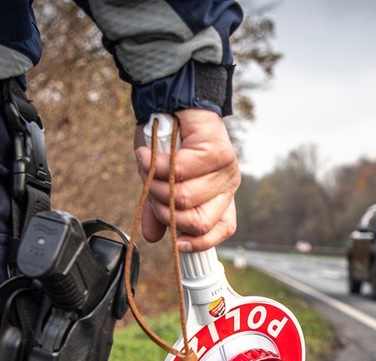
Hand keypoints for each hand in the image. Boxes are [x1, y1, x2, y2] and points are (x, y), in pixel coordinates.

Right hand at [134, 109, 239, 251]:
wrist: (171, 103)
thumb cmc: (166, 143)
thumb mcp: (158, 182)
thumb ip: (158, 209)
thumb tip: (152, 237)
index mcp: (218, 199)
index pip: (221, 230)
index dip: (199, 242)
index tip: (177, 243)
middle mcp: (226, 188)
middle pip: (197, 221)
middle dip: (165, 211)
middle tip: (151, 190)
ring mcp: (226, 170)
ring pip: (184, 198)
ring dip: (155, 185)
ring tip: (148, 167)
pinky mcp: (218, 152)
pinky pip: (180, 172)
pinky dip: (156, 165)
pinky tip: (148, 155)